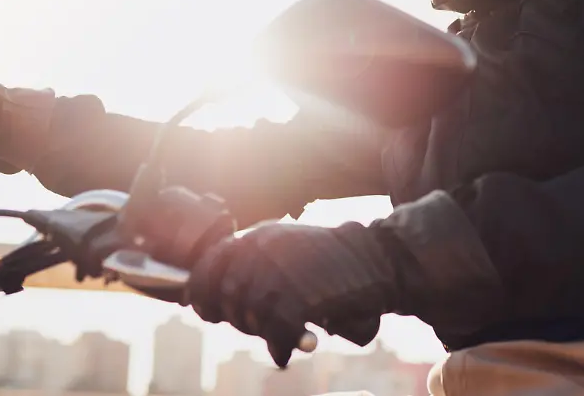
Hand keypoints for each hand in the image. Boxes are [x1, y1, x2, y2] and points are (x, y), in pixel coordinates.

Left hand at [187, 221, 398, 366]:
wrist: (379, 258)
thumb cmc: (335, 260)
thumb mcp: (289, 249)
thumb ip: (256, 267)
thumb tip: (214, 302)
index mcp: (258, 235)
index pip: (206, 268)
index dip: (204, 296)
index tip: (211, 311)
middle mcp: (262, 248)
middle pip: (227, 297)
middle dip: (239, 319)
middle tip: (262, 327)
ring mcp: (279, 271)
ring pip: (249, 317)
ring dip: (264, 333)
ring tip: (281, 339)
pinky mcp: (299, 297)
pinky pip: (276, 333)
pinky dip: (283, 346)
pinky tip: (293, 347)